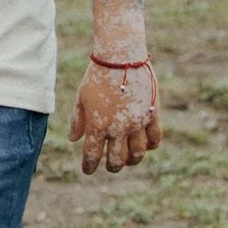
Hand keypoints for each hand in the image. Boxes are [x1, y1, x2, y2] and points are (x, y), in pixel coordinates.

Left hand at [72, 55, 159, 174]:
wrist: (121, 56)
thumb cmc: (97, 75)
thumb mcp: (82, 97)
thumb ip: (78, 120)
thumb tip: (73, 139)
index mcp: (98, 125)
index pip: (93, 155)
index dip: (89, 166)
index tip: (87, 170)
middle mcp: (118, 128)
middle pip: (117, 159)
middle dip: (112, 166)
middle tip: (110, 165)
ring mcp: (137, 123)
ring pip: (137, 153)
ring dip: (132, 160)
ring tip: (128, 160)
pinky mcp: (153, 114)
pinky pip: (154, 138)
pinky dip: (150, 146)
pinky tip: (146, 146)